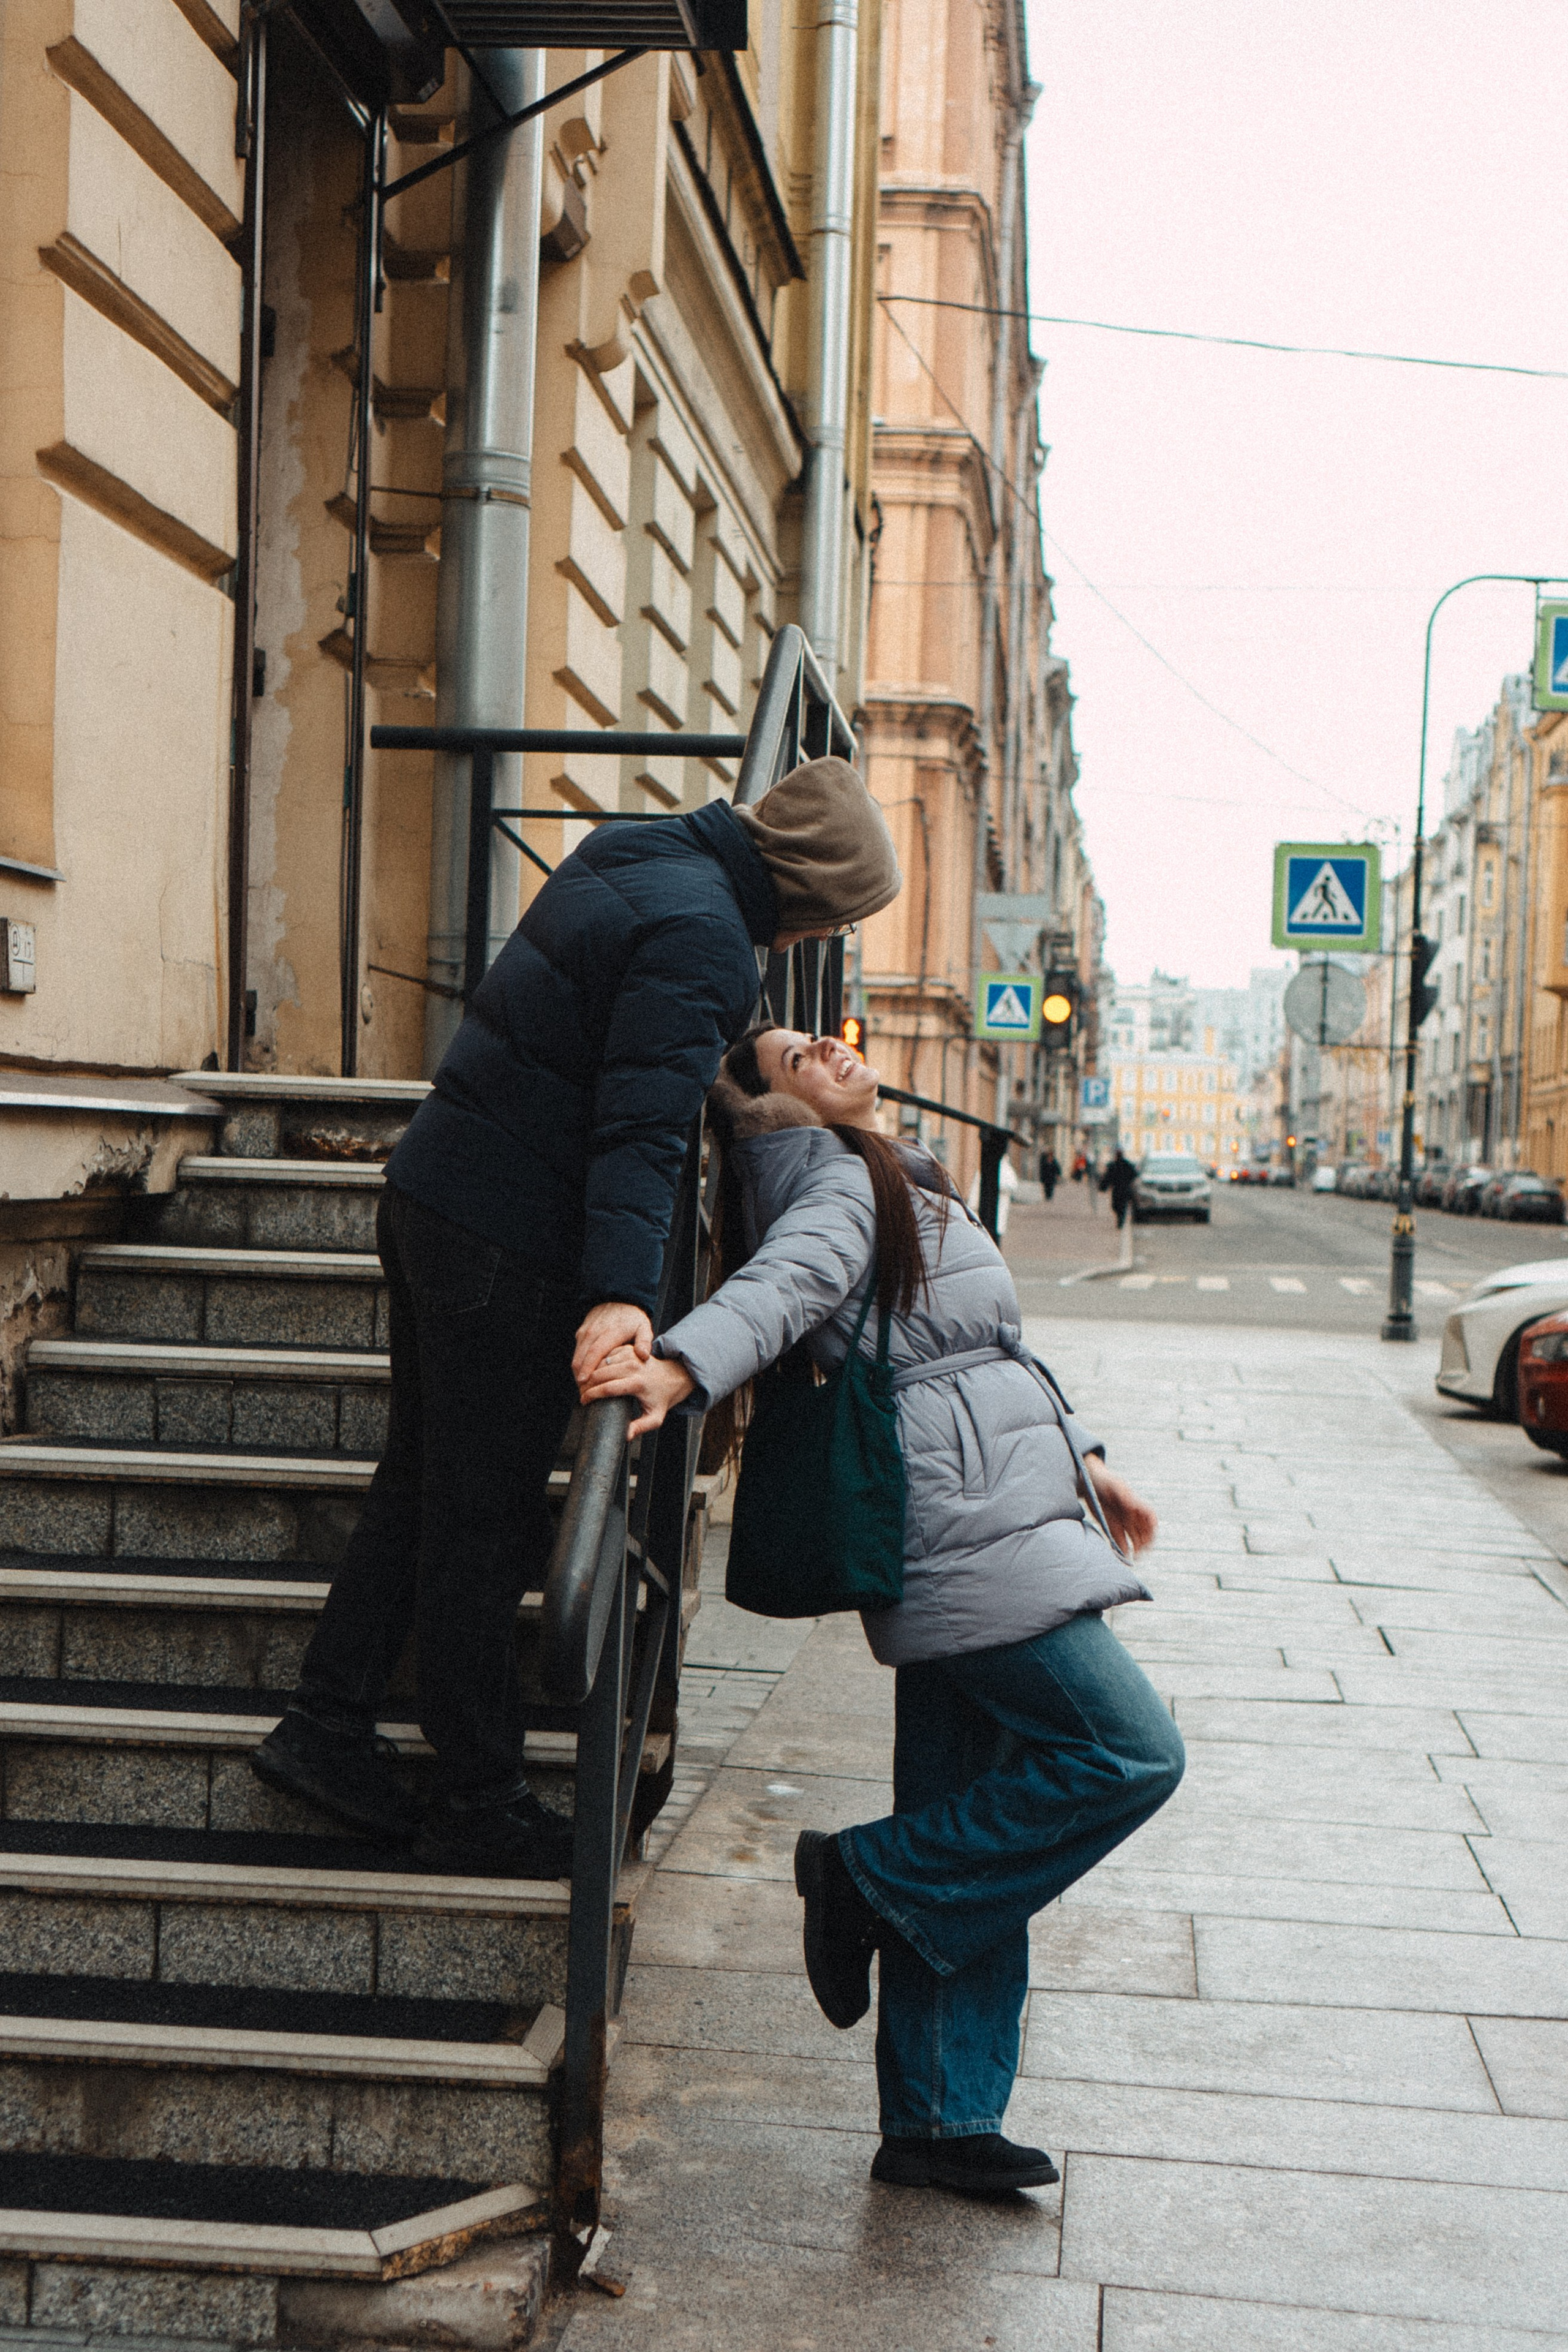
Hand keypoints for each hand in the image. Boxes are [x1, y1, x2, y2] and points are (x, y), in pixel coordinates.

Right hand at [573, 1302, 652, 1393]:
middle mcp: (594, 1332)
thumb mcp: (643, 1327)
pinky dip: (579, 1364)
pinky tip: (584, 1377)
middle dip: (580, 1376)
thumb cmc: (632, 1318)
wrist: (618, 1300)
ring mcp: (586, 1332)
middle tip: (584, 1393)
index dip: (588, 1368)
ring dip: (578, 1372)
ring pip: (577, 1356)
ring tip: (584, 1389)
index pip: (595, 1352)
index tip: (584, 1382)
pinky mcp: (581, 1333)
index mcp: (610, 1332)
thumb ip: (644, 1342)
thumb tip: (643, 1356)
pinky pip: (577, 1351)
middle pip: (581, 1357)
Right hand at [578, 1345, 694, 1438]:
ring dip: (590, 1373)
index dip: (592, 1395)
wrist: (672, 1377)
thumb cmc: (661, 1398)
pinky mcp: (628, 1349)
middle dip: (586, 1384)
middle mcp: (634, 1367)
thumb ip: (640, 1428)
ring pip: (601, 1363)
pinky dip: (597, 1364)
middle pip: (601, 1374)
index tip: (583, 1401)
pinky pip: (606, 1355)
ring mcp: (630, 1356)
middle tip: (581, 1394)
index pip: (608, 1388)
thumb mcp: (654, 1417)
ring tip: (584, 1386)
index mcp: (638, 1383)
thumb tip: (625, 1436)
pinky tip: (593, 1374)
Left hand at [1085, 1456, 1157, 1555]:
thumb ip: (1123, 1495)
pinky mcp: (1111, 1526)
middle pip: (1144, 1531)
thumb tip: (1134, 1506)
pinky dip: (1122, 1549)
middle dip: (1145, 1544)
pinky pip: (1120, 1540)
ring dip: (1136, 1549)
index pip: (1150, 1518)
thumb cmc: (1102, 1479)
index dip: (1152, 1529)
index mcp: (1135, 1503)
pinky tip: (1121, 1557)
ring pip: (1134, 1538)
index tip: (1149, 1539)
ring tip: (1133, 1560)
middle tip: (1139, 1555)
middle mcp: (1131, 1514)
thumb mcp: (1113, 1485)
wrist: (1086, 1480)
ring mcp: (1122, 1521)